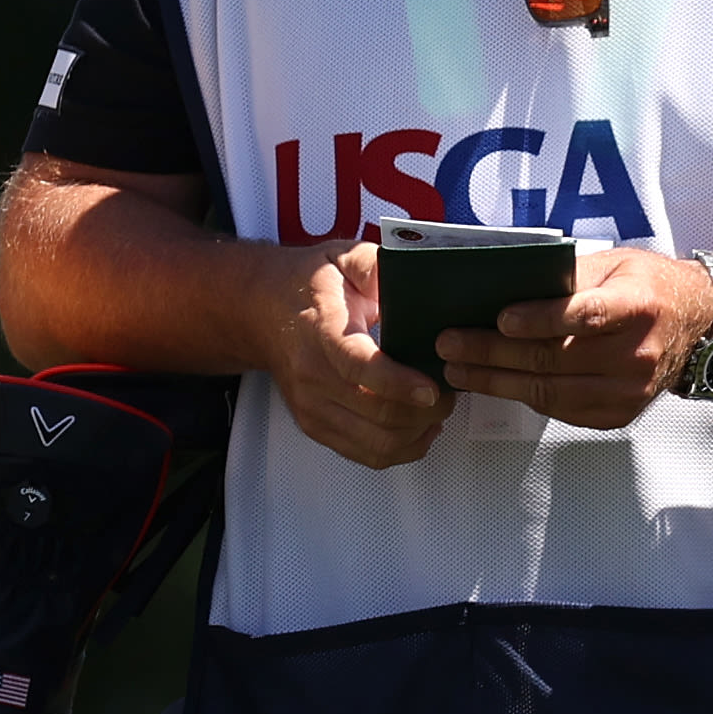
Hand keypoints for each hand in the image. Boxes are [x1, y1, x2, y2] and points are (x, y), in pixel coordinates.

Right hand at [270, 239, 447, 470]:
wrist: (264, 311)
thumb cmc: (312, 284)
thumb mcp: (344, 257)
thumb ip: (377, 265)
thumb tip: (413, 278)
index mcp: (321, 329)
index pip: (357, 366)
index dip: (398, 383)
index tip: (432, 387)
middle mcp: (312, 375)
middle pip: (377, 412)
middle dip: (426, 409)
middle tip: (448, 390)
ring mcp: (312, 406)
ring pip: (378, 442)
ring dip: (419, 431)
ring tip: (438, 407)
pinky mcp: (316, 427)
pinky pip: (369, 456)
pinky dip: (404, 448)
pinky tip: (420, 427)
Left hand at [443, 248, 712, 430]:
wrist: (695, 328)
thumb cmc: (646, 287)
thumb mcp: (613, 265)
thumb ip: (566, 279)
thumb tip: (502, 287)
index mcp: (638, 306)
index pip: (585, 316)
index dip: (541, 320)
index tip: (500, 319)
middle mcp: (637, 353)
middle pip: (555, 358)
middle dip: (493, 352)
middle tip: (449, 344)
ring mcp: (629, 390)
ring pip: (550, 391)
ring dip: (496, 381)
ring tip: (457, 370)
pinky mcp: (619, 414)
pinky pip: (561, 409)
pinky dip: (522, 396)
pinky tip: (492, 383)